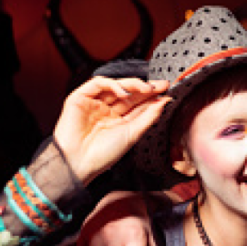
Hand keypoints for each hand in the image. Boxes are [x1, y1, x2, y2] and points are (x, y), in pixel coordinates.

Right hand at [53, 77, 169, 183]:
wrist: (80, 162)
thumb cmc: (104, 154)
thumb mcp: (133, 134)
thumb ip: (149, 117)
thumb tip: (166, 101)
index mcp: (119, 120)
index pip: (138, 103)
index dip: (152, 96)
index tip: (167, 91)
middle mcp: (107, 110)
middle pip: (129, 93)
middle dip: (145, 88)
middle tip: (161, 85)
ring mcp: (94, 103)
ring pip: (115, 86)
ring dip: (132, 84)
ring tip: (146, 88)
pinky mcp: (80, 97)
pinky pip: (97, 83)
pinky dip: (112, 85)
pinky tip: (124, 92)